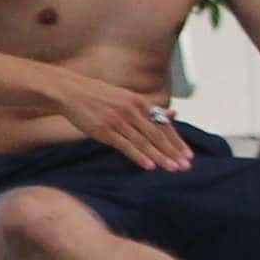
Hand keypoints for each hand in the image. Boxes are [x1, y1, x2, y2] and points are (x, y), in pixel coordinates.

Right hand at [57, 77, 190, 169]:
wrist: (71, 91)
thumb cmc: (98, 95)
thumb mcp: (127, 97)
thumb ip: (150, 108)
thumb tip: (172, 114)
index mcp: (139, 102)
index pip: (163, 124)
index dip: (177, 140)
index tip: (188, 154)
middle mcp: (132, 110)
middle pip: (157, 134)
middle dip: (173, 151)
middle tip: (185, 165)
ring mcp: (118, 120)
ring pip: (144, 142)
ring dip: (160, 156)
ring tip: (173, 168)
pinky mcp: (105, 130)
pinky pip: (125, 145)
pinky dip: (138, 156)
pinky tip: (149, 165)